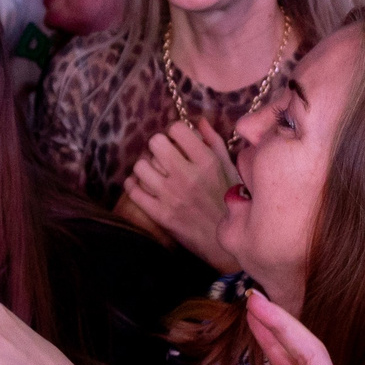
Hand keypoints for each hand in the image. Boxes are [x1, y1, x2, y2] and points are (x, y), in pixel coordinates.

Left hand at [122, 119, 236, 267]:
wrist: (226, 243)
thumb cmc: (230, 202)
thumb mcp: (230, 169)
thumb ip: (214, 142)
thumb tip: (199, 120)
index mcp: (207, 162)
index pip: (177, 129)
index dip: (174, 132)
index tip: (177, 140)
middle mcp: (188, 175)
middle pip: (155, 143)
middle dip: (157, 146)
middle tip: (162, 154)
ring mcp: (172, 195)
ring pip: (141, 166)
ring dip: (145, 166)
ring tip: (152, 171)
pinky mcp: (161, 214)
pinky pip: (134, 191)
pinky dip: (134, 185)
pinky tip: (141, 185)